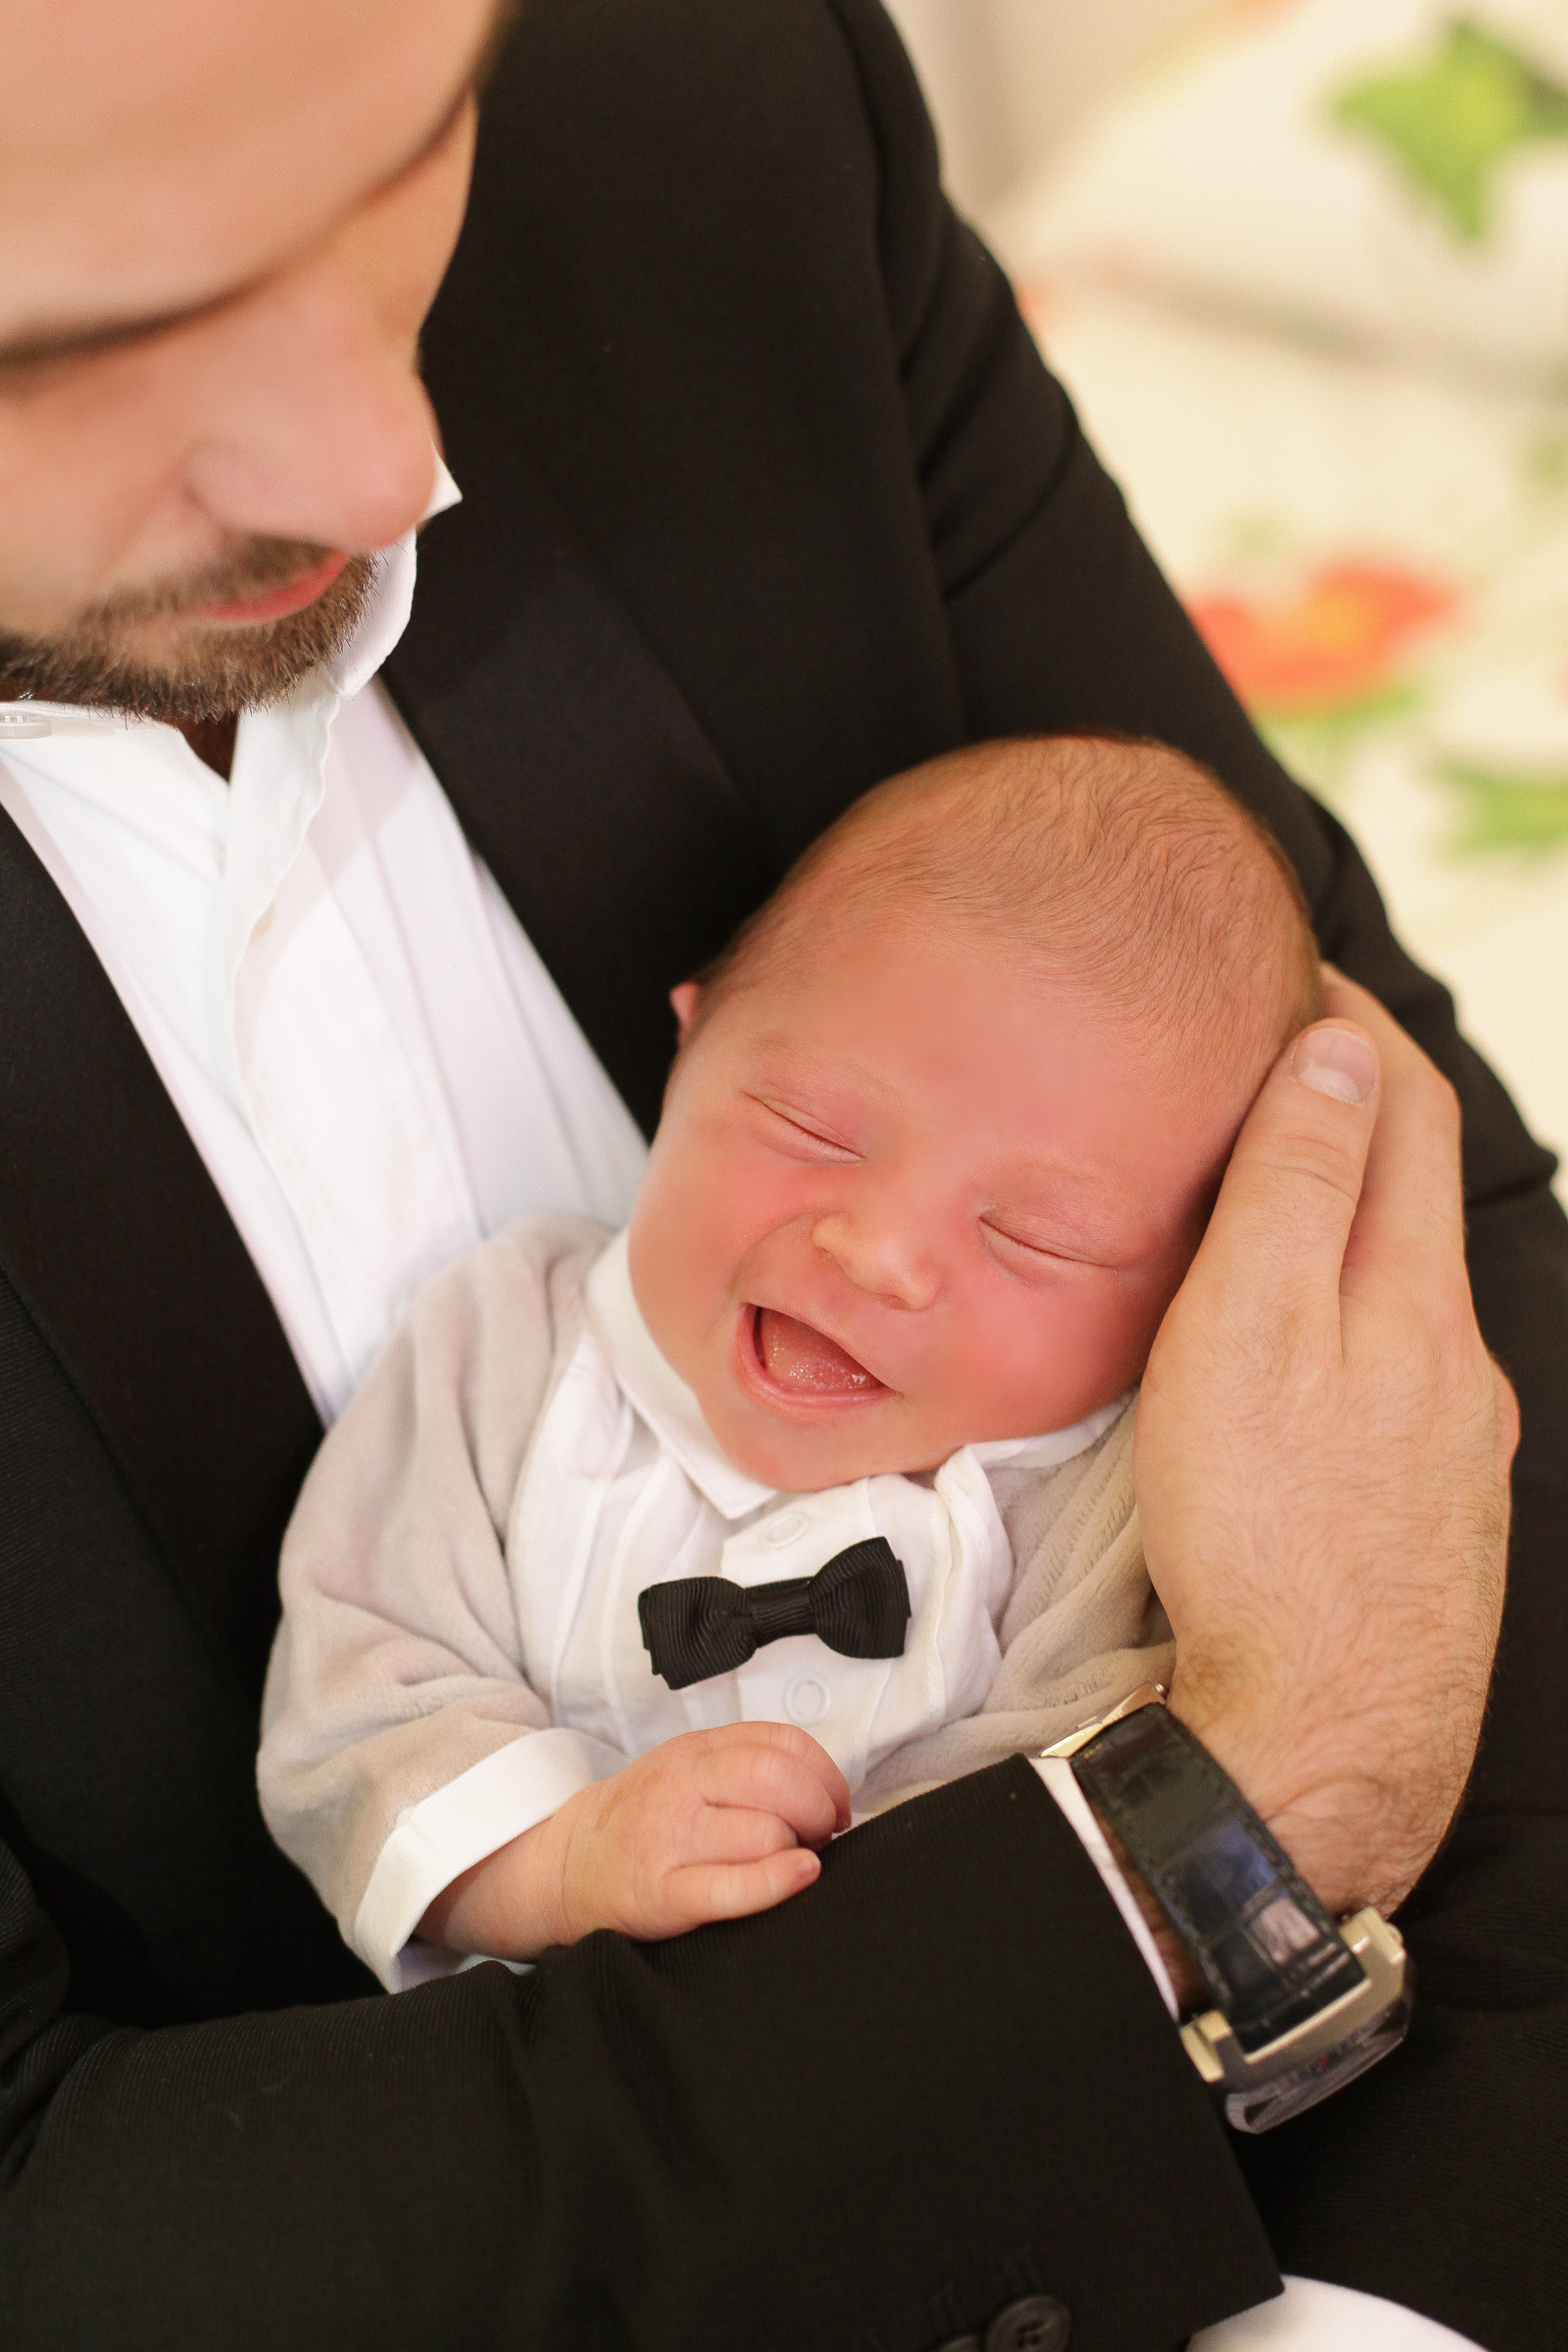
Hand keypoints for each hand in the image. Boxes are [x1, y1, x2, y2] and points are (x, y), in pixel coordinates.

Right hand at [422, 1723, 851, 1957]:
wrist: (563, 1866)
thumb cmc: (640, 1820)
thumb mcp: (686, 1769)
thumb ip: (745, 1764)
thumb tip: (825, 1788)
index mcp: (694, 1751)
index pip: (781, 1742)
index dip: (826, 1773)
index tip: (837, 1803)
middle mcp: (681, 1786)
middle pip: (777, 1780)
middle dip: (819, 1809)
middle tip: (823, 1835)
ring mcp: (669, 1838)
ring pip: (762, 1830)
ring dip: (798, 1847)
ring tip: (797, 1860)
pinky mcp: (662, 1893)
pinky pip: (732, 1886)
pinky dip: (776, 1881)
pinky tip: (799, 1876)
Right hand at [1134, 970, 1516, 1917]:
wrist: (1318, 1741)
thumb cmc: (1259, 1538)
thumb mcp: (1248, 1337)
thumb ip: (1296, 1193)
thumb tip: (1336, 1057)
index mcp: (1414, 1301)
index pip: (1401, 1111)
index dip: (1348, 1024)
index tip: (1292, 971)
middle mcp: (1458, 1364)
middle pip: (1416, 1194)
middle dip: (1356, 1107)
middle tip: (1273, 1055)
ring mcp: (1456, 1446)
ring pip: (1410, 1291)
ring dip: (1356, 1217)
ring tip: (1271, 1194)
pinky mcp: (1432, 1516)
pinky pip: (1401, 1375)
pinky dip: (1355, 1317)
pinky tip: (1302, 1353)